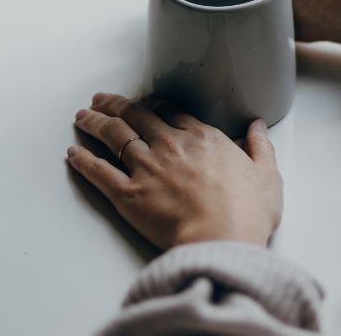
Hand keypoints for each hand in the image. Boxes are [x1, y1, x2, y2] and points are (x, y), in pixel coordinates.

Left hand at [67, 93, 282, 249]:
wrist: (222, 240)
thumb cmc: (247, 213)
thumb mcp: (267, 176)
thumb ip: (261, 147)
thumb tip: (258, 127)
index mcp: (202, 138)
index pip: (169, 111)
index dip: (151, 103)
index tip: (141, 101)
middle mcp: (170, 146)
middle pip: (136, 116)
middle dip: (115, 104)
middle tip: (101, 99)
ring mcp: (146, 168)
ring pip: (114, 136)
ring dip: (95, 123)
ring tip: (82, 115)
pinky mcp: (128, 195)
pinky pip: (99, 172)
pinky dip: (83, 160)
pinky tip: (73, 152)